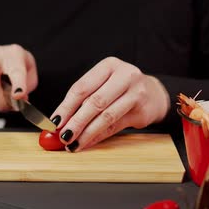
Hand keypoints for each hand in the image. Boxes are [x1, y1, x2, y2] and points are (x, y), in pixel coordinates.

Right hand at [0, 44, 37, 111]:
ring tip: (7, 103)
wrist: (8, 60)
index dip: (17, 85)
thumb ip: (26, 89)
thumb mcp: (31, 77)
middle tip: (11, 108)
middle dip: (0, 101)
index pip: (15, 71)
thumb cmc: (20, 68)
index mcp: (14, 53)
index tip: (19, 96)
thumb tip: (18, 101)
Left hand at [51, 57, 169, 151]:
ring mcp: (136, 93)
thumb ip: (82, 100)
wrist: (153, 94)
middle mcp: (125, 75)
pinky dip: (99, 136)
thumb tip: (59, 123)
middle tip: (63, 136)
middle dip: (76, 122)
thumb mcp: (103, 85)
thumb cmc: (120, 89)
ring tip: (73, 144)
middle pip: (94, 102)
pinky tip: (88, 142)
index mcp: (109, 65)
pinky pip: (115, 126)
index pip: (82, 88)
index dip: (66, 107)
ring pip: (106, 117)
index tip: (55, 122)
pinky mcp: (142, 111)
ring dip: (87, 133)